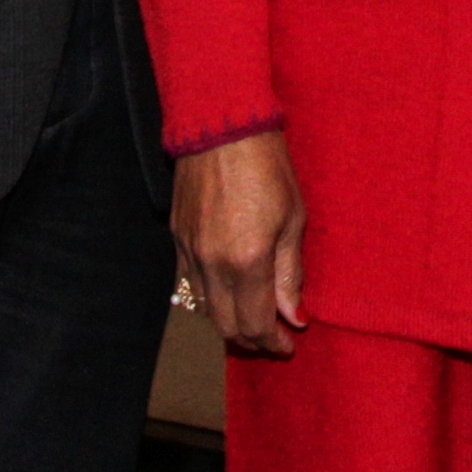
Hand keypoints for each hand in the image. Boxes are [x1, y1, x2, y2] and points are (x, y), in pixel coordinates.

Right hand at [173, 129, 305, 356]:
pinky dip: (212, 296)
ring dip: (230, 320)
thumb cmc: (268, 166)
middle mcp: (212, 264)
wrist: (222, 127)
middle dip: (252, 339)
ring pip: (206, 308)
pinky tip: (231, 288)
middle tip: (273, 336)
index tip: (288, 344)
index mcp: (246, 261)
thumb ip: (290, 273)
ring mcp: (189, 252)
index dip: (273, 342)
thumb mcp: (294, 219)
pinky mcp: (177, 238)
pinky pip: (191, 283)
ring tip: (254, 314)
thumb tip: (294, 315)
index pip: (255, 324)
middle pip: (226, 326)